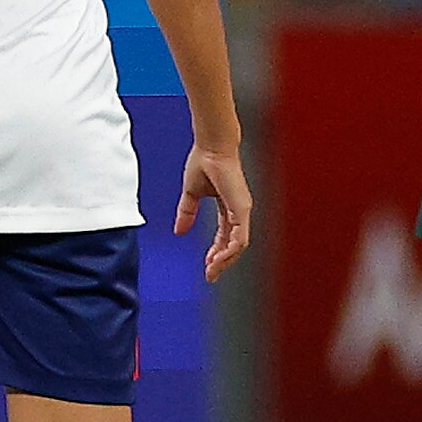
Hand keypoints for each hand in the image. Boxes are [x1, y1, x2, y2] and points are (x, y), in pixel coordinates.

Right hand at [176, 143, 252, 284]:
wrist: (211, 147)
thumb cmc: (204, 162)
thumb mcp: (191, 194)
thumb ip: (187, 213)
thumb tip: (179, 231)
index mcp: (228, 207)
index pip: (225, 237)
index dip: (216, 252)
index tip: (207, 266)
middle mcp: (239, 211)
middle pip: (233, 244)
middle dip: (221, 262)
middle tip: (210, 275)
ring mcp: (242, 210)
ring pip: (238, 245)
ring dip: (225, 260)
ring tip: (212, 270)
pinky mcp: (241, 208)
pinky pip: (239, 237)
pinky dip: (230, 251)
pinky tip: (219, 259)